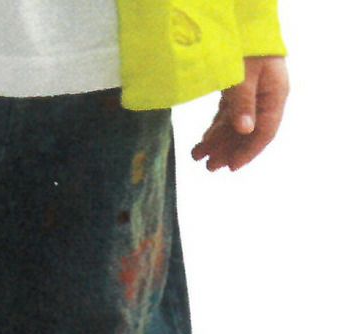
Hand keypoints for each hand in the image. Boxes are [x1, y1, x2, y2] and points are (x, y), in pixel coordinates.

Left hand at [192, 56, 288, 171]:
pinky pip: (227, 118)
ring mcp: (252, 96)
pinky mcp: (238, 93)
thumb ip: (243, 102)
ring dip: (218, 143)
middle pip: (247, 134)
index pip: (264, 132)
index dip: (248, 152)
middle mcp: (265, 99)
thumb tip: (244, 130)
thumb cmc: (246, 47)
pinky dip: (215, 130)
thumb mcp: (244, 75)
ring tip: (198, 157)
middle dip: (227, 151)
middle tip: (208, 167)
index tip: (231, 167)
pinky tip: (202, 142)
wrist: (243, 25)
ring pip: (235, 127)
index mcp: (275, 95)